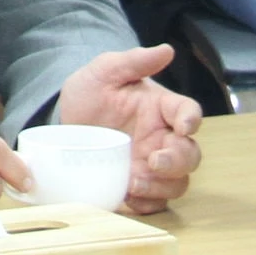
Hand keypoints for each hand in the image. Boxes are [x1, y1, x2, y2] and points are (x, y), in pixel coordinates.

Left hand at [55, 45, 204, 213]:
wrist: (63, 122)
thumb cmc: (90, 92)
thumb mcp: (105, 71)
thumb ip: (133, 60)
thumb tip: (166, 50)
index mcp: (162, 108)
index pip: (189, 112)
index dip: (192, 120)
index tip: (183, 126)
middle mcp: (163, 138)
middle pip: (190, 155)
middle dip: (178, 161)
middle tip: (154, 161)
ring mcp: (151, 165)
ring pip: (177, 183)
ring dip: (162, 186)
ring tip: (135, 182)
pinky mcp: (137, 186)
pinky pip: (154, 203)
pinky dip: (147, 204)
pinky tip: (128, 197)